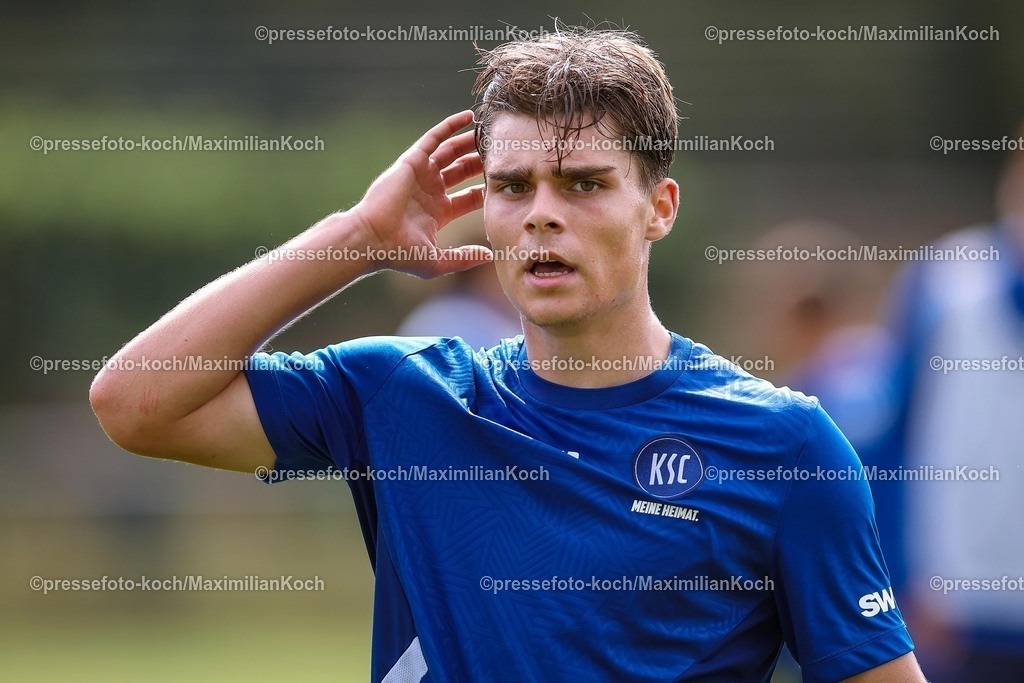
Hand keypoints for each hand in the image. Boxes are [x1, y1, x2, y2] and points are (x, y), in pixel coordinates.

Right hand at [350, 110, 491, 277]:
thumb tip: (490, 256)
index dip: (486, 190)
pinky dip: (450, 126)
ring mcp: (421, 174)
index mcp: (439, 212)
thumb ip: (464, 258)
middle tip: (502, 153)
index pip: (470, 197)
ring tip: (490, 132)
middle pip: (463, 171)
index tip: (505, 183)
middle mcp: (431, 191)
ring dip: (470, 142)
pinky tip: (469, 117)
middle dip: (481, 163)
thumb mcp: (437, 261)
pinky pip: (434, 138)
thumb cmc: (399, 253)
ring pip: (451, 152)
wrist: (372, 239)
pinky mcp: (412, 161)